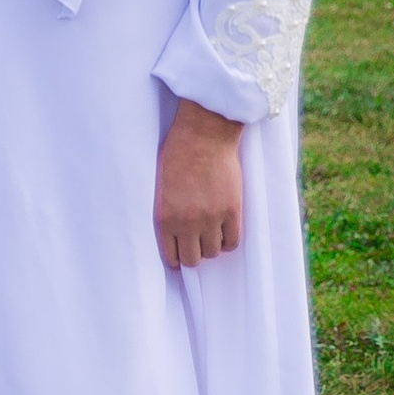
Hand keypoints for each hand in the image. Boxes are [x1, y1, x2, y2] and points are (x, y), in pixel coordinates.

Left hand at [156, 100, 243, 267]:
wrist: (203, 135)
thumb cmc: (178, 153)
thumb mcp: (161, 186)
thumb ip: (167, 211)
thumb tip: (174, 232)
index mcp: (165, 217)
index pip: (171, 256)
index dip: (177, 257)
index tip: (180, 254)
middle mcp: (187, 223)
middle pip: (193, 259)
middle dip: (193, 254)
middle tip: (196, 244)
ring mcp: (211, 219)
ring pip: (213, 252)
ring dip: (211, 246)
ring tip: (210, 233)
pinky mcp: (231, 211)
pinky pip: (232, 241)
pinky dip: (228, 240)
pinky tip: (224, 231)